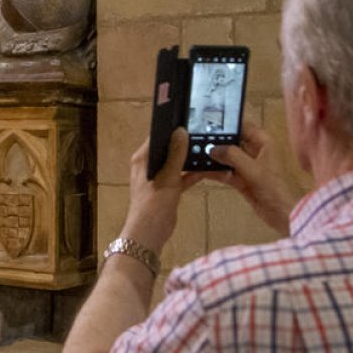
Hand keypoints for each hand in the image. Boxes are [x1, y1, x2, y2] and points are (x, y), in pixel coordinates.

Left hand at [122, 129, 207, 251]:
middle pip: (170, 149)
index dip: (172, 128)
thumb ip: (176, 154)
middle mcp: (150, 165)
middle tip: (204, 133)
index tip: (189, 120)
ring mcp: (160, 177)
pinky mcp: (169, 188)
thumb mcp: (167, 176)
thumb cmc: (154, 203)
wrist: (151, 232)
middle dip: (185, 143)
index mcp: (143, 159)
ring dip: (192, 159)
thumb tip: (181, 131)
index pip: (157, 136)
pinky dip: (194, 174)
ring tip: (209, 149)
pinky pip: (183, 176)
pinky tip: (210, 169)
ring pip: (178, 163)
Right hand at [206, 120, 296, 235]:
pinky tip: (201, 170)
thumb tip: (212, 148)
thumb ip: (232, 156)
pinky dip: (216, 172)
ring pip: (228, 158)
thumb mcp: (252, 169)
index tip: (208, 122)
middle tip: (195, 139)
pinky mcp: (242, 180)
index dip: (227, 123)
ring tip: (194, 154)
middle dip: (217, 142)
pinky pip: (226, 172)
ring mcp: (248, 167)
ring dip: (214, 158)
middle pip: (232, 142)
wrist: (283, 214)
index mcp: (263, 142)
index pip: (243, 126)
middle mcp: (255, 151)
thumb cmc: (273, 187)